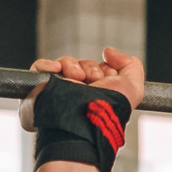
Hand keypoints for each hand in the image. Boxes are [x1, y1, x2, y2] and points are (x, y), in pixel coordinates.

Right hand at [21, 46, 145, 128]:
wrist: (83, 120)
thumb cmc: (107, 110)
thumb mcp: (132, 87)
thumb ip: (131, 64)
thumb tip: (108, 52)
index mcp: (97, 96)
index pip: (97, 70)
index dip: (104, 69)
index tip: (108, 77)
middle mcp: (77, 94)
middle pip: (81, 65)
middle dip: (90, 68)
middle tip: (93, 80)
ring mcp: (58, 92)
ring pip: (62, 64)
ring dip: (72, 65)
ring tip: (77, 78)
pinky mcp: (39, 92)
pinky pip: (38, 68)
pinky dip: (47, 64)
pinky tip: (57, 70)